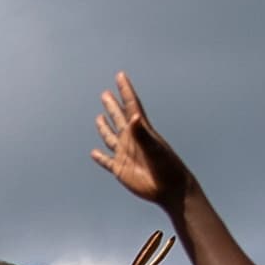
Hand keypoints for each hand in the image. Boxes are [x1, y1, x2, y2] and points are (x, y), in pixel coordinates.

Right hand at [91, 72, 189, 206]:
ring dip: (105, 127)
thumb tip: (133, 116)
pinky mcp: (121, 169)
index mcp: (141, 131)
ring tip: (99, 117)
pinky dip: (100, 157)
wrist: (170, 189)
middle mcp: (132, 139)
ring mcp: (126, 154)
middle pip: (119, 118)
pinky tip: (94, 153)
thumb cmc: (167, 167)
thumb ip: (142, 133)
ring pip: (111, 137)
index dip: (125, 90)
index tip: (120, 76)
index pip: (131, 106)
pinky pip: (106, 161)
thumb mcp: (154, 148)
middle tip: (106, 93)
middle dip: (113, 105)